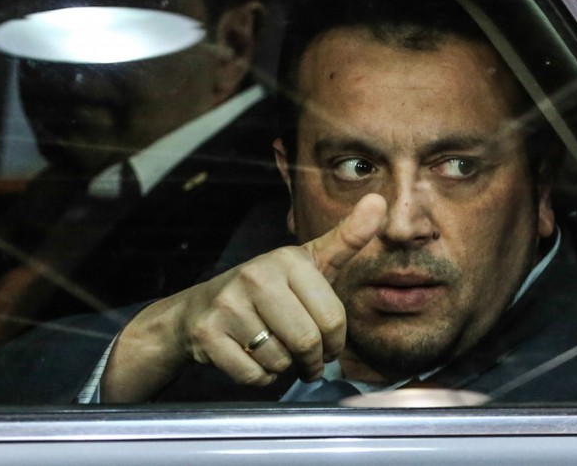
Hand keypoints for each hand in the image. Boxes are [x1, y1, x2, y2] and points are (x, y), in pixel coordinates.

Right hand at [100, 193, 385, 401]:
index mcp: (286, 259)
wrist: (199, 309)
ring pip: (280, 361)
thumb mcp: (308, 262)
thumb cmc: (266, 290)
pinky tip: (248, 357)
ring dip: (281, 367)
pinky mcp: (208, 333)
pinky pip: (253, 375)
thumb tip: (377, 200)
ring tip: (271, 350)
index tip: (324, 339)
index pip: (332, 319)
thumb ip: (347, 237)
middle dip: (310, 360)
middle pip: (307, 342)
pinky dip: (257, 376)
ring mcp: (228, 304)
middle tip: (303, 357)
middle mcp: (255, 275)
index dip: (334, 341)